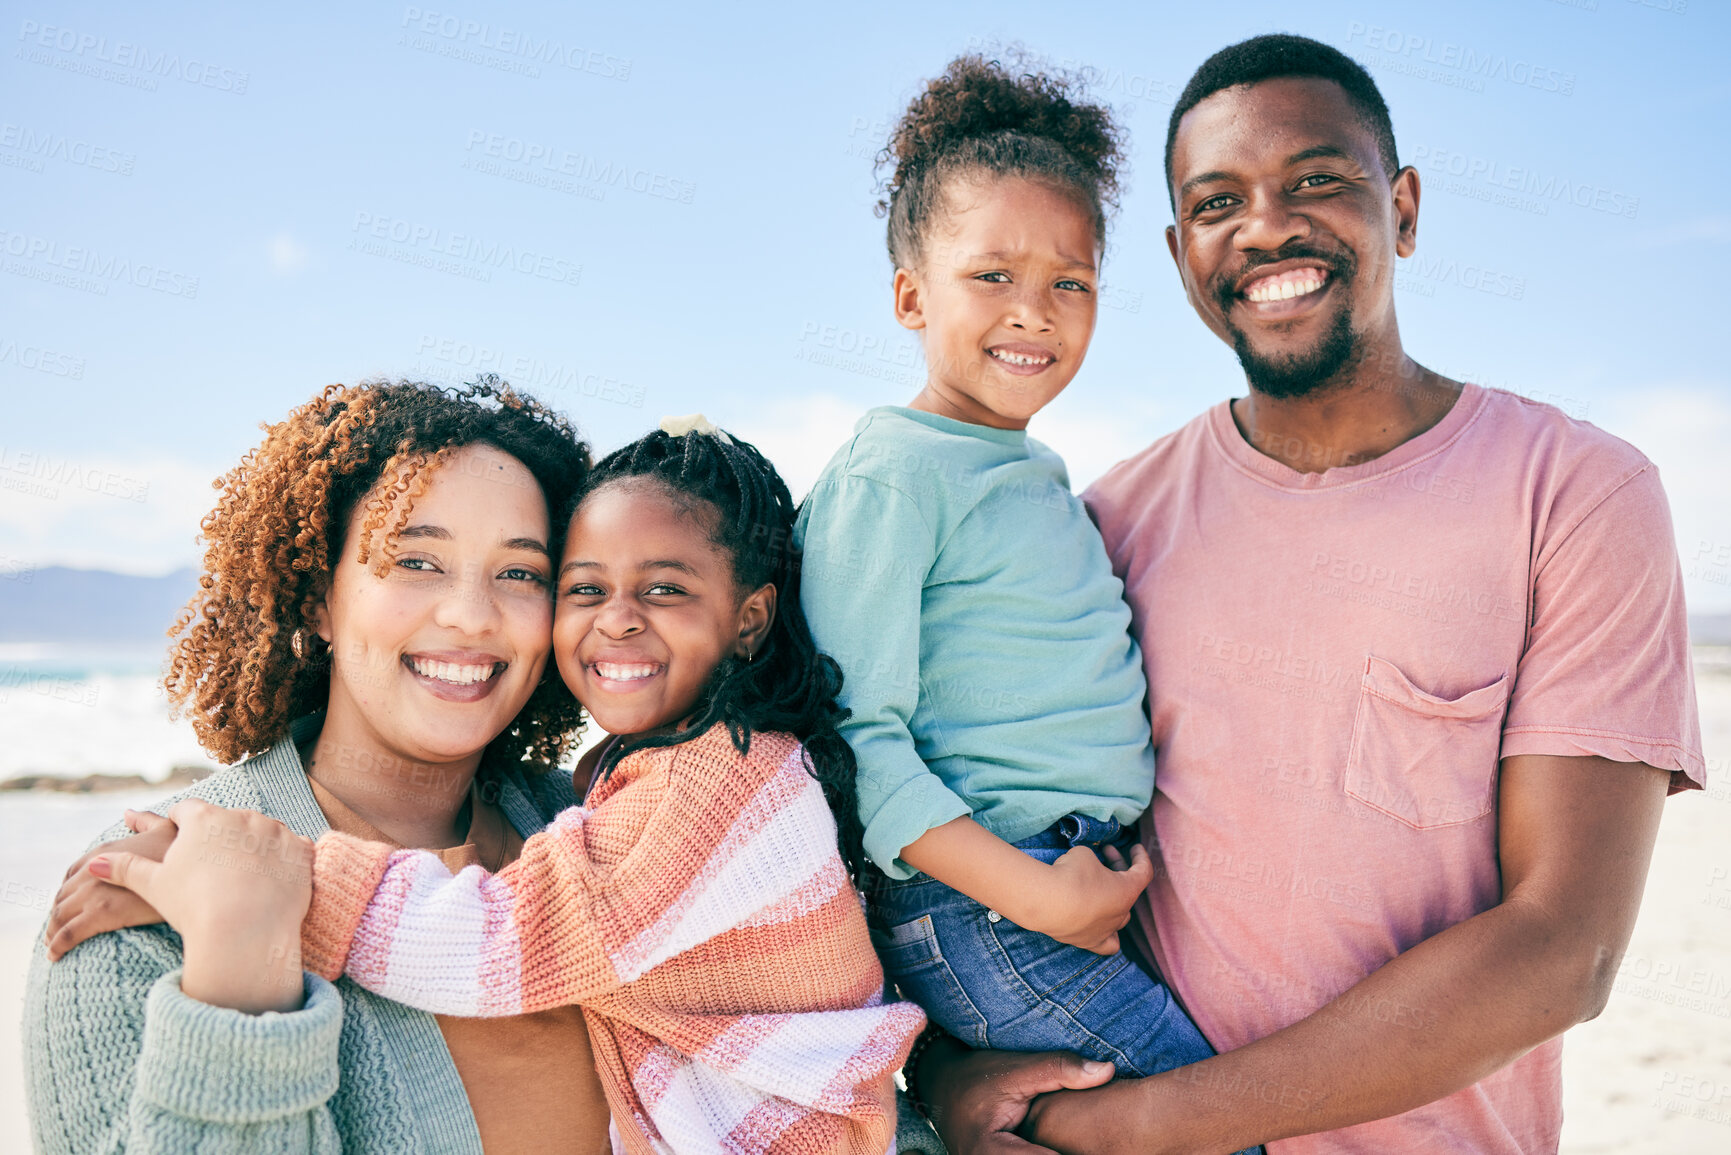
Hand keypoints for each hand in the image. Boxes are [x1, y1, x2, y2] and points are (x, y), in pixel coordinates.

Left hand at [46, 808, 174, 960]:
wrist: (200, 878)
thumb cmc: (188, 855)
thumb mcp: (167, 829)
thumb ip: (145, 821)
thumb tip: (127, 813)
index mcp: (105, 851)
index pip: (73, 874)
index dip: (68, 891)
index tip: (72, 906)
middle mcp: (93, 869)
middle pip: (62, 896)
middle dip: (57, 914)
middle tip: (57, 932)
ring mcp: (95, 891)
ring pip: (60, 915)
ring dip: (52, 932)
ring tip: (52, 947)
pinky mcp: (100, 914)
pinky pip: (68, 933)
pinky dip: (57, 945)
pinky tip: (54, 955)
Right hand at [89, 799, 313, 1013]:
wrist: (244, 932)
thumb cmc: (193, 907)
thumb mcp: (154, 885)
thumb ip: (125, 868)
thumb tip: (93, 863)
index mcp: (204, 818)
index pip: (187, 810)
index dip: (180, 825)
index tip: (179, 840)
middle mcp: (242, 815)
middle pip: (227, 821)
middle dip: (220, 838)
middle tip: (214, 866)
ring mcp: (276, 830)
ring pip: (262, 833)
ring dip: (254, 847)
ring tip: (244, 876)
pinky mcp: (302, 850)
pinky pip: (293, 850)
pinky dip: (284, 863)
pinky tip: (273, 881)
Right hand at [916, 1037, 1113, 1154]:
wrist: (941, 1085)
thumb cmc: (976, 1076)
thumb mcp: (1014, 1068)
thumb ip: (1058, 1069)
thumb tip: (1107, 1070)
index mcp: (988, 1152)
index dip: (1073, 1154)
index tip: (1105, 1150)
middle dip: (1066, 1152)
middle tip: (1105, 1148)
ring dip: (1057, 1153)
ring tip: (1091, 1146)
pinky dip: (1048, 1153)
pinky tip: (1065, 1146)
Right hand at [1019, 843, 1152, 954]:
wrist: (1048, 902)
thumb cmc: (1071, 875)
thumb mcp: (1084, 855)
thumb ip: (1092, 861)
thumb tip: (1085, 867)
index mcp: (1127, 890)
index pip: (1144, 872)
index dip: (1141, 857)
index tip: (1135, 846)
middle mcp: (1120, 913)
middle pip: (1128, 892)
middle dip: (1119, 869)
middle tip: (1104, 853)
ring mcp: (1106, 930)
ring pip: (1120, 918)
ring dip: (1113, 900)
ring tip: (1100, 889)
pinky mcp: (1088, 942)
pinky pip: (1107, 944)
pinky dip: (1107, 935)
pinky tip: (1101, 928)